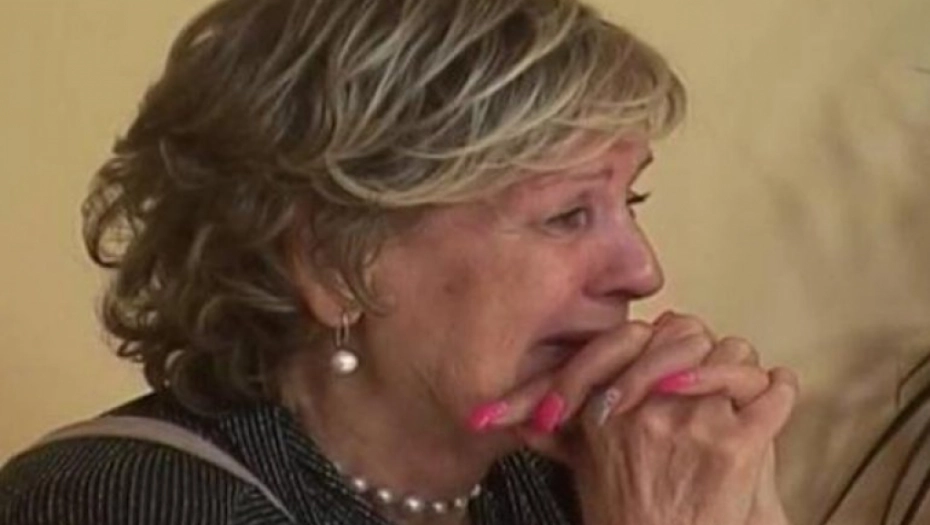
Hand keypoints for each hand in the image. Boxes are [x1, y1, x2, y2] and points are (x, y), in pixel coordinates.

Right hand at [469, 313, 797, 524]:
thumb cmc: (622, 519)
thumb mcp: (579, 469)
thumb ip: (558, 435)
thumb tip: (514, 417)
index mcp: (608, 405)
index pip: (643, 336)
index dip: (664, 339)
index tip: (674, 347)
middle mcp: (649, 405)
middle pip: (692, 338)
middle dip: (704, 350)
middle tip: (714, 361)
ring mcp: (696, 423)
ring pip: (735, 359)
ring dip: (740, 371)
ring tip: (745, 383)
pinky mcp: (738, 446)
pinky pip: (774, 395)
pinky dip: (782, 390)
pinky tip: (779, 390)